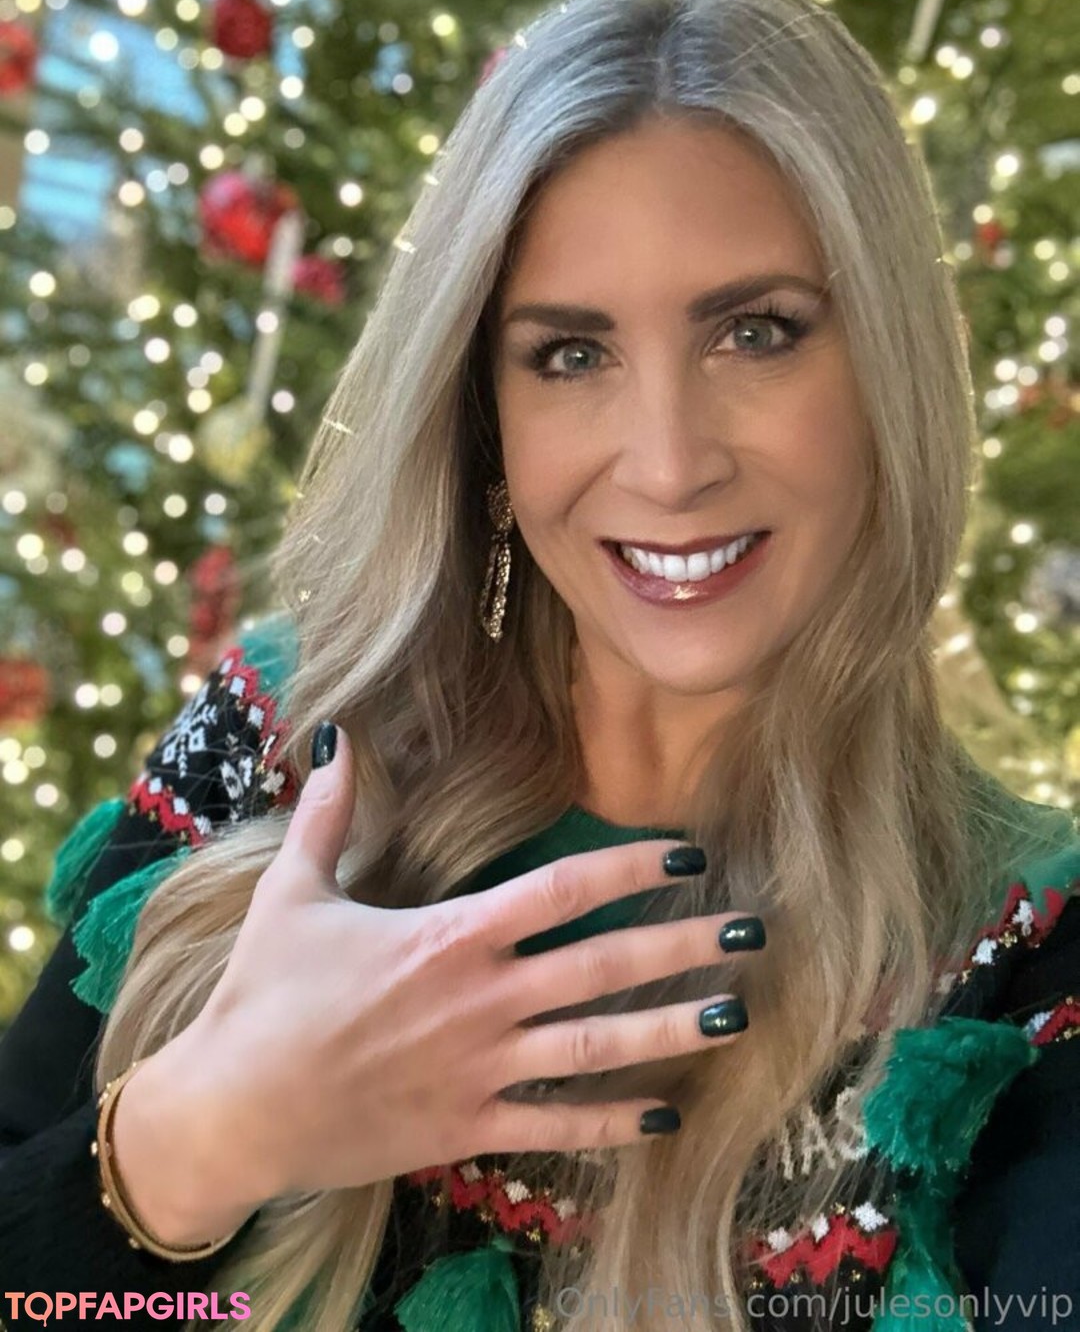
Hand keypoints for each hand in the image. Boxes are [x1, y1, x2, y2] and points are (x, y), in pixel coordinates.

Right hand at [176, 722, 758, 1204]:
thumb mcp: (292, 891)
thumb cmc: (263, 994)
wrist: (234, 1109)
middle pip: (604, 965)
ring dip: (673, 1030)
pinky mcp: (468, 1127)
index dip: (632, 865)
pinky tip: (667, 1117)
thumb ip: (327, 814)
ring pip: (598, 1047)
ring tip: (738, 1016)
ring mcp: (482, 1068)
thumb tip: (337, 736)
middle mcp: (482, 998)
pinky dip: (614, 1123)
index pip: (564, 889)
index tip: (688, 852)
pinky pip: (557, 1126)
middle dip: (684, 946)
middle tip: (753, 932)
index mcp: (450, 934)